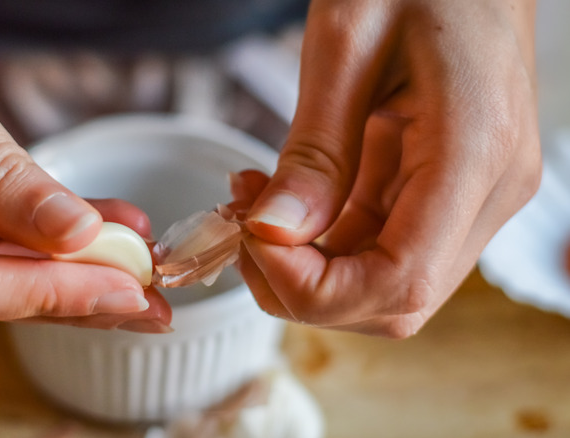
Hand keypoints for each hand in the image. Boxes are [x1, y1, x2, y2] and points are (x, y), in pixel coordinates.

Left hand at [235, 0, 540, 336]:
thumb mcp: (348, 45)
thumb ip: (315, 151)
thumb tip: (274, 233)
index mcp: (477, 154)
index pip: (399, 281)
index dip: (313, 287)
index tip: (251, 239)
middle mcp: (489, 190)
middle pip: (394, 299)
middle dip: (303, 286)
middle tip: (242, 232)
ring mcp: (474, 193)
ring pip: (383, 280)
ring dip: (307, 264)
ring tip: (251, 205)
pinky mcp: (449, 186)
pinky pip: (381, 242)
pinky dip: (323, 239)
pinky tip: (281, 201)